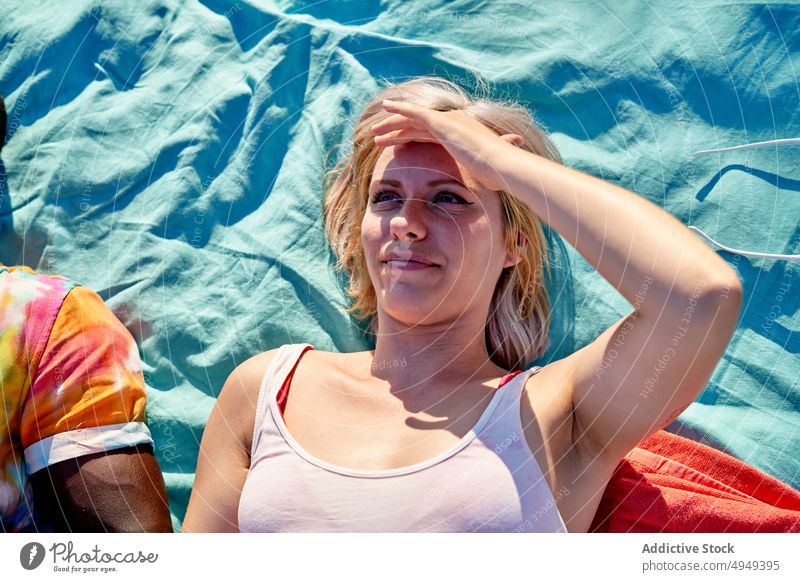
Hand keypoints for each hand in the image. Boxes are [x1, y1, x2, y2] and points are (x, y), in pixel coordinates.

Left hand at [371, 100, 525, 192]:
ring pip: (412, 119)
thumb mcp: (485, 172)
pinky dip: (400, 109)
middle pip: (419, 125)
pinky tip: (386, 109)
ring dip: (392, 124)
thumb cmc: (497, 174)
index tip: (398, 144)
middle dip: (398, 130)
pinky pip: (415, 113)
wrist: (502, 165)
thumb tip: (488, 182)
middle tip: (380, 137)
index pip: (430, 132)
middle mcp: (454, 122)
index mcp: (461, 133)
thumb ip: (481, 172)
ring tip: (376, 134)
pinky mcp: (441, 121)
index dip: (412, 137)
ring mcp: (448, 120)